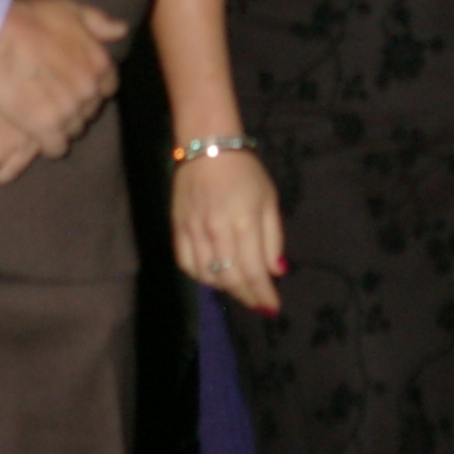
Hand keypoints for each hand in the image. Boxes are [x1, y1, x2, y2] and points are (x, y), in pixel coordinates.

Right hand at [0, 0, 127, 157]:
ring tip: (43, 114)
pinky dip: (50, 144)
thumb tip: (121, 30)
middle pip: (89, 110)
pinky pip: (57, 148)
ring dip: (63, 125)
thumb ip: (99, 23)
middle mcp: (90, 89)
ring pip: (75, 129)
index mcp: (100, 62)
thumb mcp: (72, 10)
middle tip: (53, 99)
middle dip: (76, 106)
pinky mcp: (46, 127)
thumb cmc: (32, 17)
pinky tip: (38, 134)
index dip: (90, 87)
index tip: (72, 84)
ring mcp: (69, 109)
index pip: (107, 88)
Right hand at [173, 149, 286, 315]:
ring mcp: (194, 230)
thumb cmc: (245, 170)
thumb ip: (273, 237)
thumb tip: (275, 271)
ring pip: (207, 276)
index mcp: (244, 223)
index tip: (272, 308)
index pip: (254, 272)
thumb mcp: (269, 198)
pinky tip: (212, 274)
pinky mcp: (177, 227)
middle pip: (231, 278)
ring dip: (225, 288)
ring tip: (238, 289)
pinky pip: (186, 263)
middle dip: (247, 296)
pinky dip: (200, 275)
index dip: (263, 294)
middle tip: (258, 304)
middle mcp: (218, 231)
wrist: (208, 146)